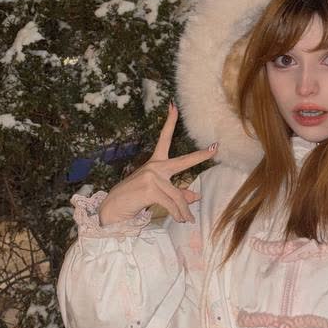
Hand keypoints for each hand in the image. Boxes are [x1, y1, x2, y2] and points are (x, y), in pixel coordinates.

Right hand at [97, 101, 217, 225]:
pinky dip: (178, 214)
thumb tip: (197, 197)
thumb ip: (177, 194)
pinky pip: (171, 203)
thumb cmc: (134, 199)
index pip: (163, 139)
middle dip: (200, 156)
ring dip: (184, 211)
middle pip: (182, 161)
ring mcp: (152, 177)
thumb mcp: (156, 193)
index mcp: (155, 163)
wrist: (113, 209)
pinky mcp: (150, 189)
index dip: (169, 122)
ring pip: (177, 195)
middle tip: (215, 148)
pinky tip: (180, 220)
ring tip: (188, 220)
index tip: (173, 106)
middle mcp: (155, 167)